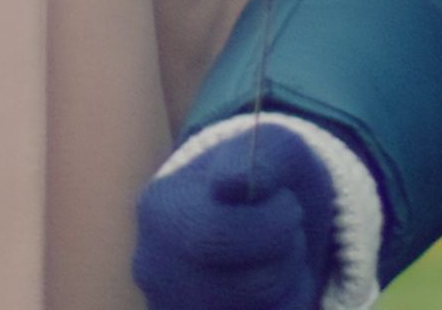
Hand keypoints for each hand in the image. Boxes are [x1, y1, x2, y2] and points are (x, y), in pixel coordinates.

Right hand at [133, 122, 345, 309]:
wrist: (257, 215)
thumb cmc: (266, 179)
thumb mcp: (275, 147)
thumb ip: (262, 157)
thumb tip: (231, 183)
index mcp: (160, 209)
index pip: (219, 236)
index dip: (275, 223)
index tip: (288, 202)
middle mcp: (154, 267)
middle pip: (251, 285)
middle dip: (286, 254)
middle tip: (286, 231)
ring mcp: (171, 306)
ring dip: (287, 282)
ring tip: (275, 254)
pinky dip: (282, 306)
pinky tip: (270, 284)